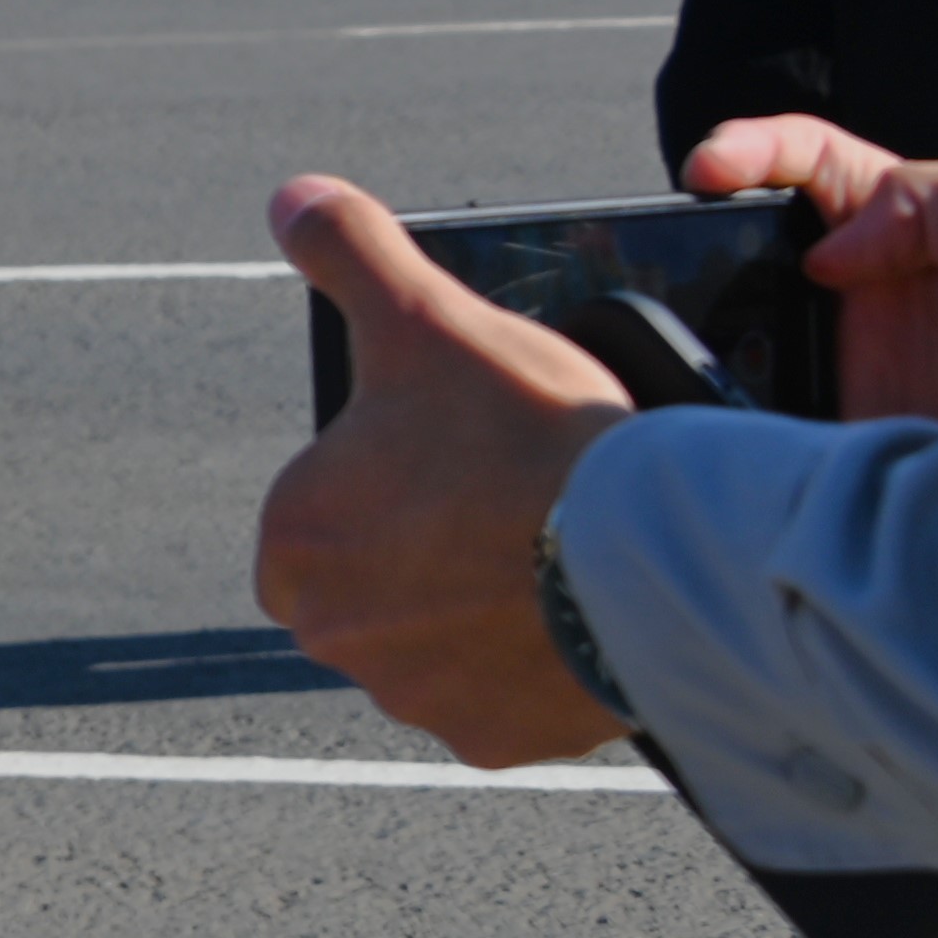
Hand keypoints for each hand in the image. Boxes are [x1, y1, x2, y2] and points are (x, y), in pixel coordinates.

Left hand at [254, 176, 635, 769]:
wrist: (644, 553)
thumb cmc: (525, 436)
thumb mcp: (427, 318)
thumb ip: (351, 251)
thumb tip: (293, 196)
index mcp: (292, 545)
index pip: (319, 512)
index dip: (387, 480)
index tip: (452, 461)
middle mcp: (331, 635)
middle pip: (377, 579)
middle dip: (429, 546)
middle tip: (508, 503)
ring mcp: (411, 697)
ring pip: (437, 639)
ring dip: (478, 606)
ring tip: (546, 553)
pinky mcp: (488, 741)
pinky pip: (501, 697)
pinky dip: (530, 663)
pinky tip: (569, 615)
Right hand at [677, 116, 937, 420]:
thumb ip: (916, 194)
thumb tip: (826, 259)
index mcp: (910, 225)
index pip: (810, 164)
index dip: (753, 149)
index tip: (708, 168)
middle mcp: (870, 290)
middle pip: (756, 241)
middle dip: (706, 230)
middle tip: (678, 237)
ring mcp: (850, 362)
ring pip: (742, 325)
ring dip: (707, 315)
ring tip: (676, 304)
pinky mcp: (838, 430)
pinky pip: (761, 408)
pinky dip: (724, 398)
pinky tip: (709, 386)